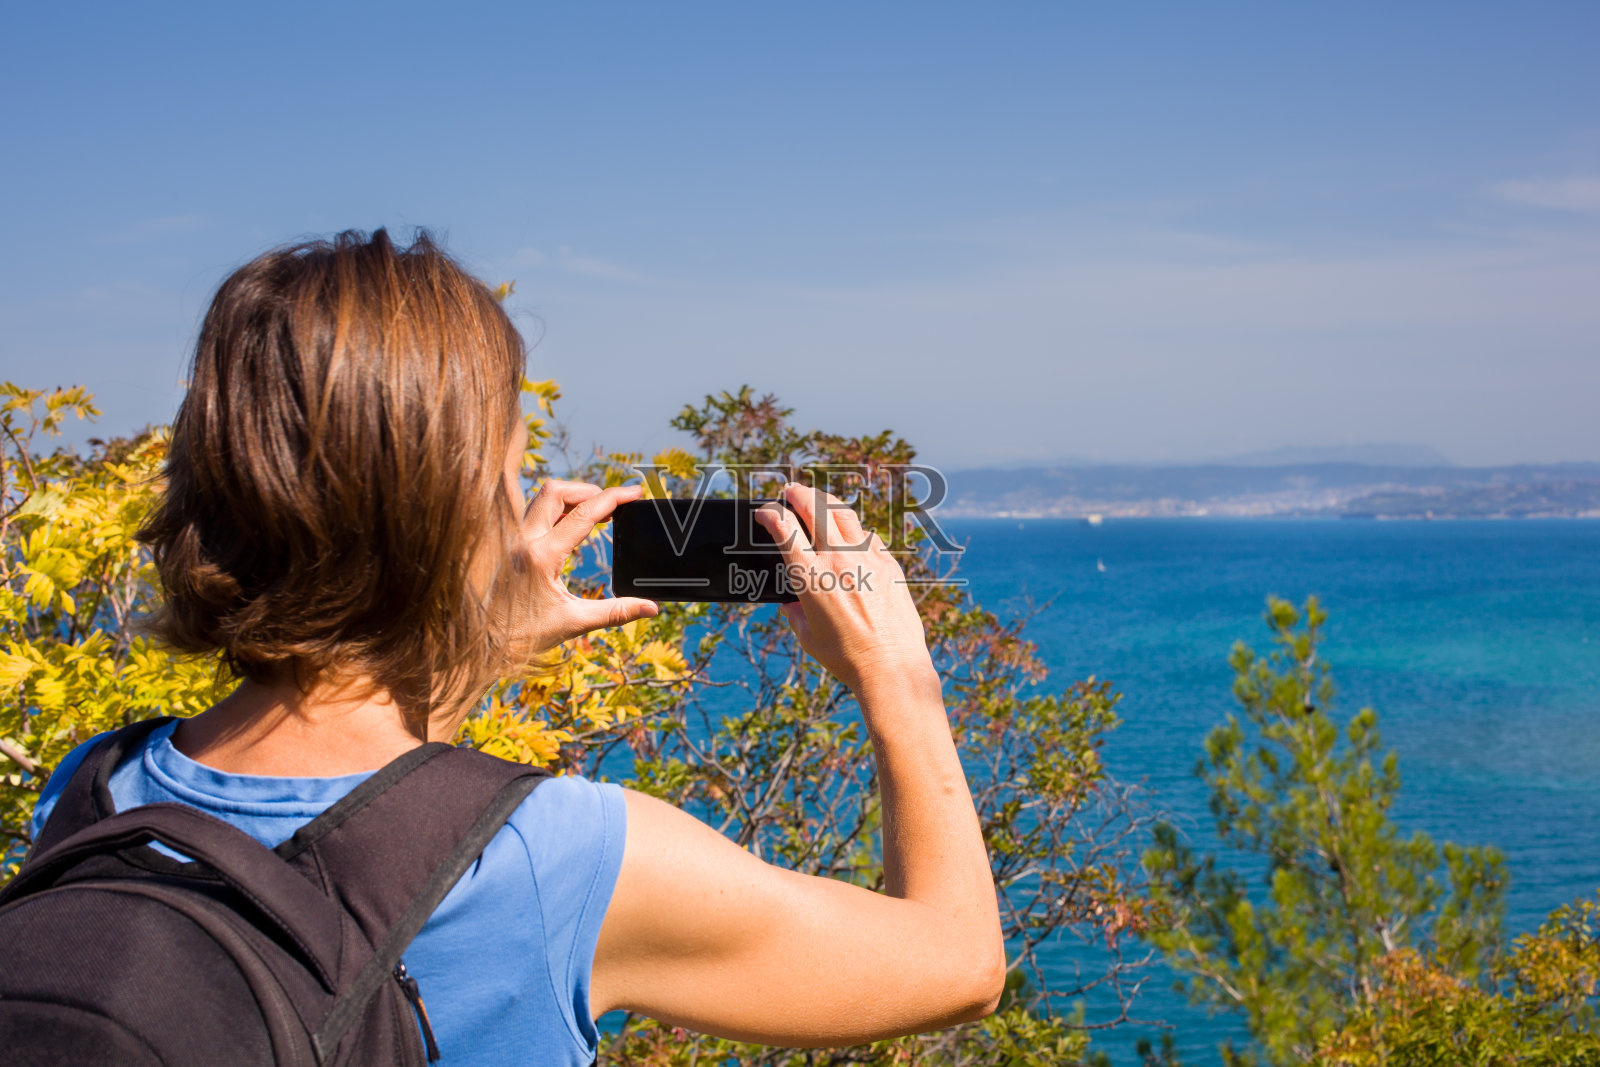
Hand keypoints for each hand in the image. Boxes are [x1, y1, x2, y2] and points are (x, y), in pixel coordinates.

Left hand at [515, 480, 657, 654]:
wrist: (486, 645)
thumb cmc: (525, 636)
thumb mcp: (574, 623)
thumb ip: (615, 612)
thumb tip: (651, 608)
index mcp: (542, 556)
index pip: (583, 514)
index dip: (613, 498)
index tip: (634, 493)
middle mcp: (524, 541)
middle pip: (557, 491)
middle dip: (588, 490)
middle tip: (612, 504)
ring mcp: (513, 541)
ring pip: (541, 498)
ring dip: (570, 498)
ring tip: (595, 513)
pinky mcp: (509, 546)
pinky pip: (534, 514)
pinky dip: (556, 510)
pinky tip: (570, 526)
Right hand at [753, 484, 935, 694]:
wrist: (891, 666)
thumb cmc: (846, 657)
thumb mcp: (807, 636)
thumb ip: (794, 613)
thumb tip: (789, 604)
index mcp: (811, 577)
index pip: (784, 528)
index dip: (770, 513)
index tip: (765, 513)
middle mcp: (838, 560)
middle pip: (815, 507)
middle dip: (798, 493)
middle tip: (791, 490)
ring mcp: (867, 558)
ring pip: (844, 513)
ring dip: (826, 502)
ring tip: (818, 501)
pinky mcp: (889, 564)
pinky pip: (868, 535)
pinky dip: (854, 529)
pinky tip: (850, 534)